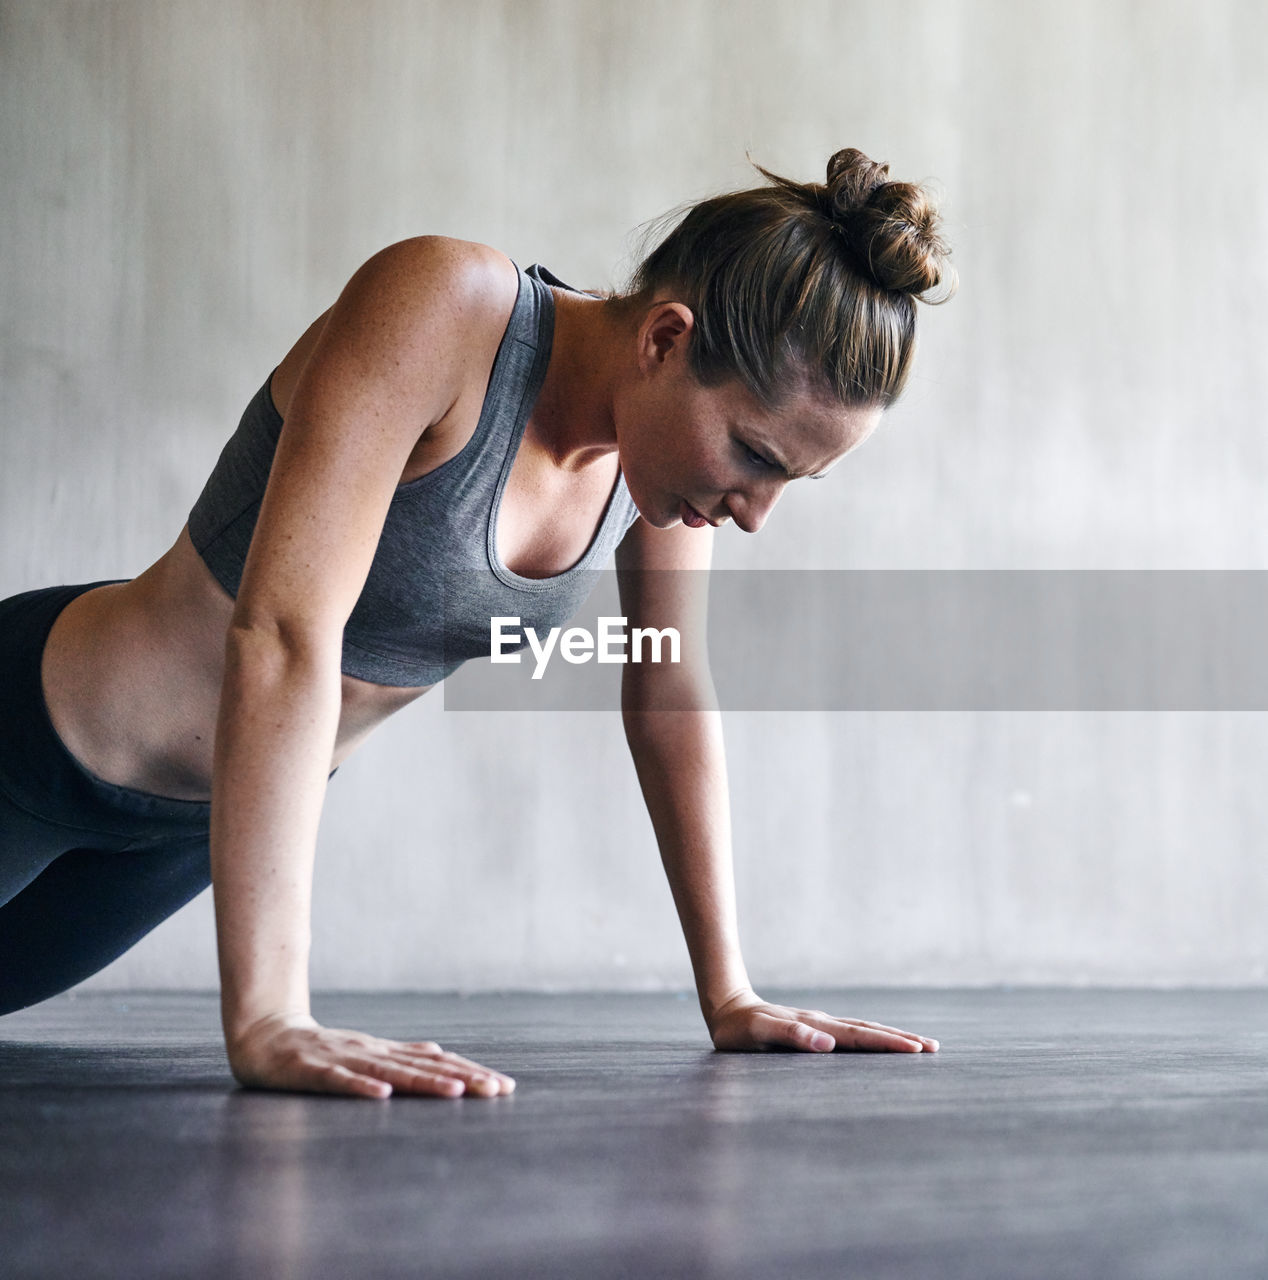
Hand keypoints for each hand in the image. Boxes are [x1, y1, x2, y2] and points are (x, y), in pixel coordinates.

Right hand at [227, 1012, 516, 1098]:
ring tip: (455, 1092)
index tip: (504, 1086)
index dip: (470, 1073)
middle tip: (497, 1090)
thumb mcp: (367, 1052)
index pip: (436, 1064)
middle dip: (462, 1080)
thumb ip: (402, 1054)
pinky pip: (340, 1082)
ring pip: (390, 1073)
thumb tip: (442, 1053)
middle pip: (423, 1068)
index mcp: (386, 1052)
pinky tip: (382, 1096)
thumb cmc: (320, 1049)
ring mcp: (344, 1060)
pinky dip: (361, 1088)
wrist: (265, 1034)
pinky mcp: (313, 1071)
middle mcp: (372, 1053)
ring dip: (423, 1083)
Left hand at [706, 990, 938, 1053]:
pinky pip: (852, 1034)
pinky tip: (882, 1043)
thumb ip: (791, 1036)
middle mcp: (823, 1023)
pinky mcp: (816, 1029)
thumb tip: (827, 1044)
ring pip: (864, 1029)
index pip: (859, 1036)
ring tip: (920, 1045)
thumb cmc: (739, 1028)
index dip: (888, 1044)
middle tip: (934, 1048)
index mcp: (816, 1026)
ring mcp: (821, 1024)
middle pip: (869, 1030)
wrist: (727, 1008)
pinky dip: (874, 1038)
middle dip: (901, 1039)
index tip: (917, 1050)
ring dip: (891, 1037)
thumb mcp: (759, 1034)